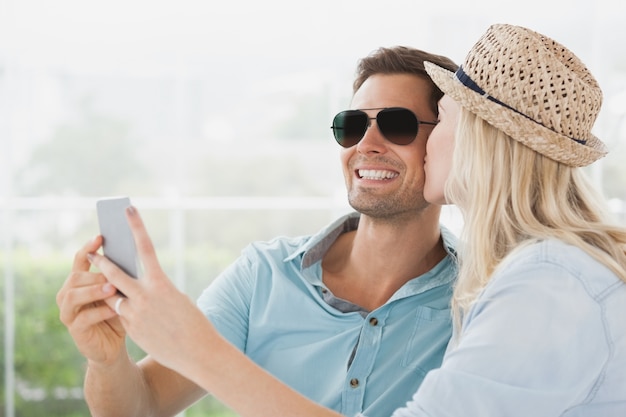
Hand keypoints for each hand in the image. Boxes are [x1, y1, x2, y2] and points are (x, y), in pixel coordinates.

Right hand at [56, 236, 125, 364]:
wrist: (113, 346)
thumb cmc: (119, 313)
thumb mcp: (120, 292)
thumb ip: (119, 276)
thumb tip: (131, 252)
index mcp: (79, 281)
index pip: (80, 259)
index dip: (89, 247)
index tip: (101, 237)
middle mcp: (68, 294)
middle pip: (75, 276)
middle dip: (94, 274)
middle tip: (112, 274)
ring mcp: (68, 312)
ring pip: (74, 294)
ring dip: (94, 290)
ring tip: (112, 288)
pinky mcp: (75, 329)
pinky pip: (83, 317)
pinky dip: (100, 312)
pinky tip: (115, 310)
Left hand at [88, 206, 211, 372]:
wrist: (198, 352)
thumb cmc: (193, 322)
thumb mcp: (177, 299)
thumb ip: (156, 289)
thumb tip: (139, 287)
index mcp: (160, 283)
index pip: (145, 248)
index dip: (136, 226)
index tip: (128, 210)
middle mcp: (144, 297)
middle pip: (114, 274)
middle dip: (101, 263)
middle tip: (91, 254)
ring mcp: (135, 315)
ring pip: (114, 298)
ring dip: (112, 294)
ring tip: (108, 290)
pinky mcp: (132, 330)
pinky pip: (122, 317)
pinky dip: (126, 314)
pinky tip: (138, 318)